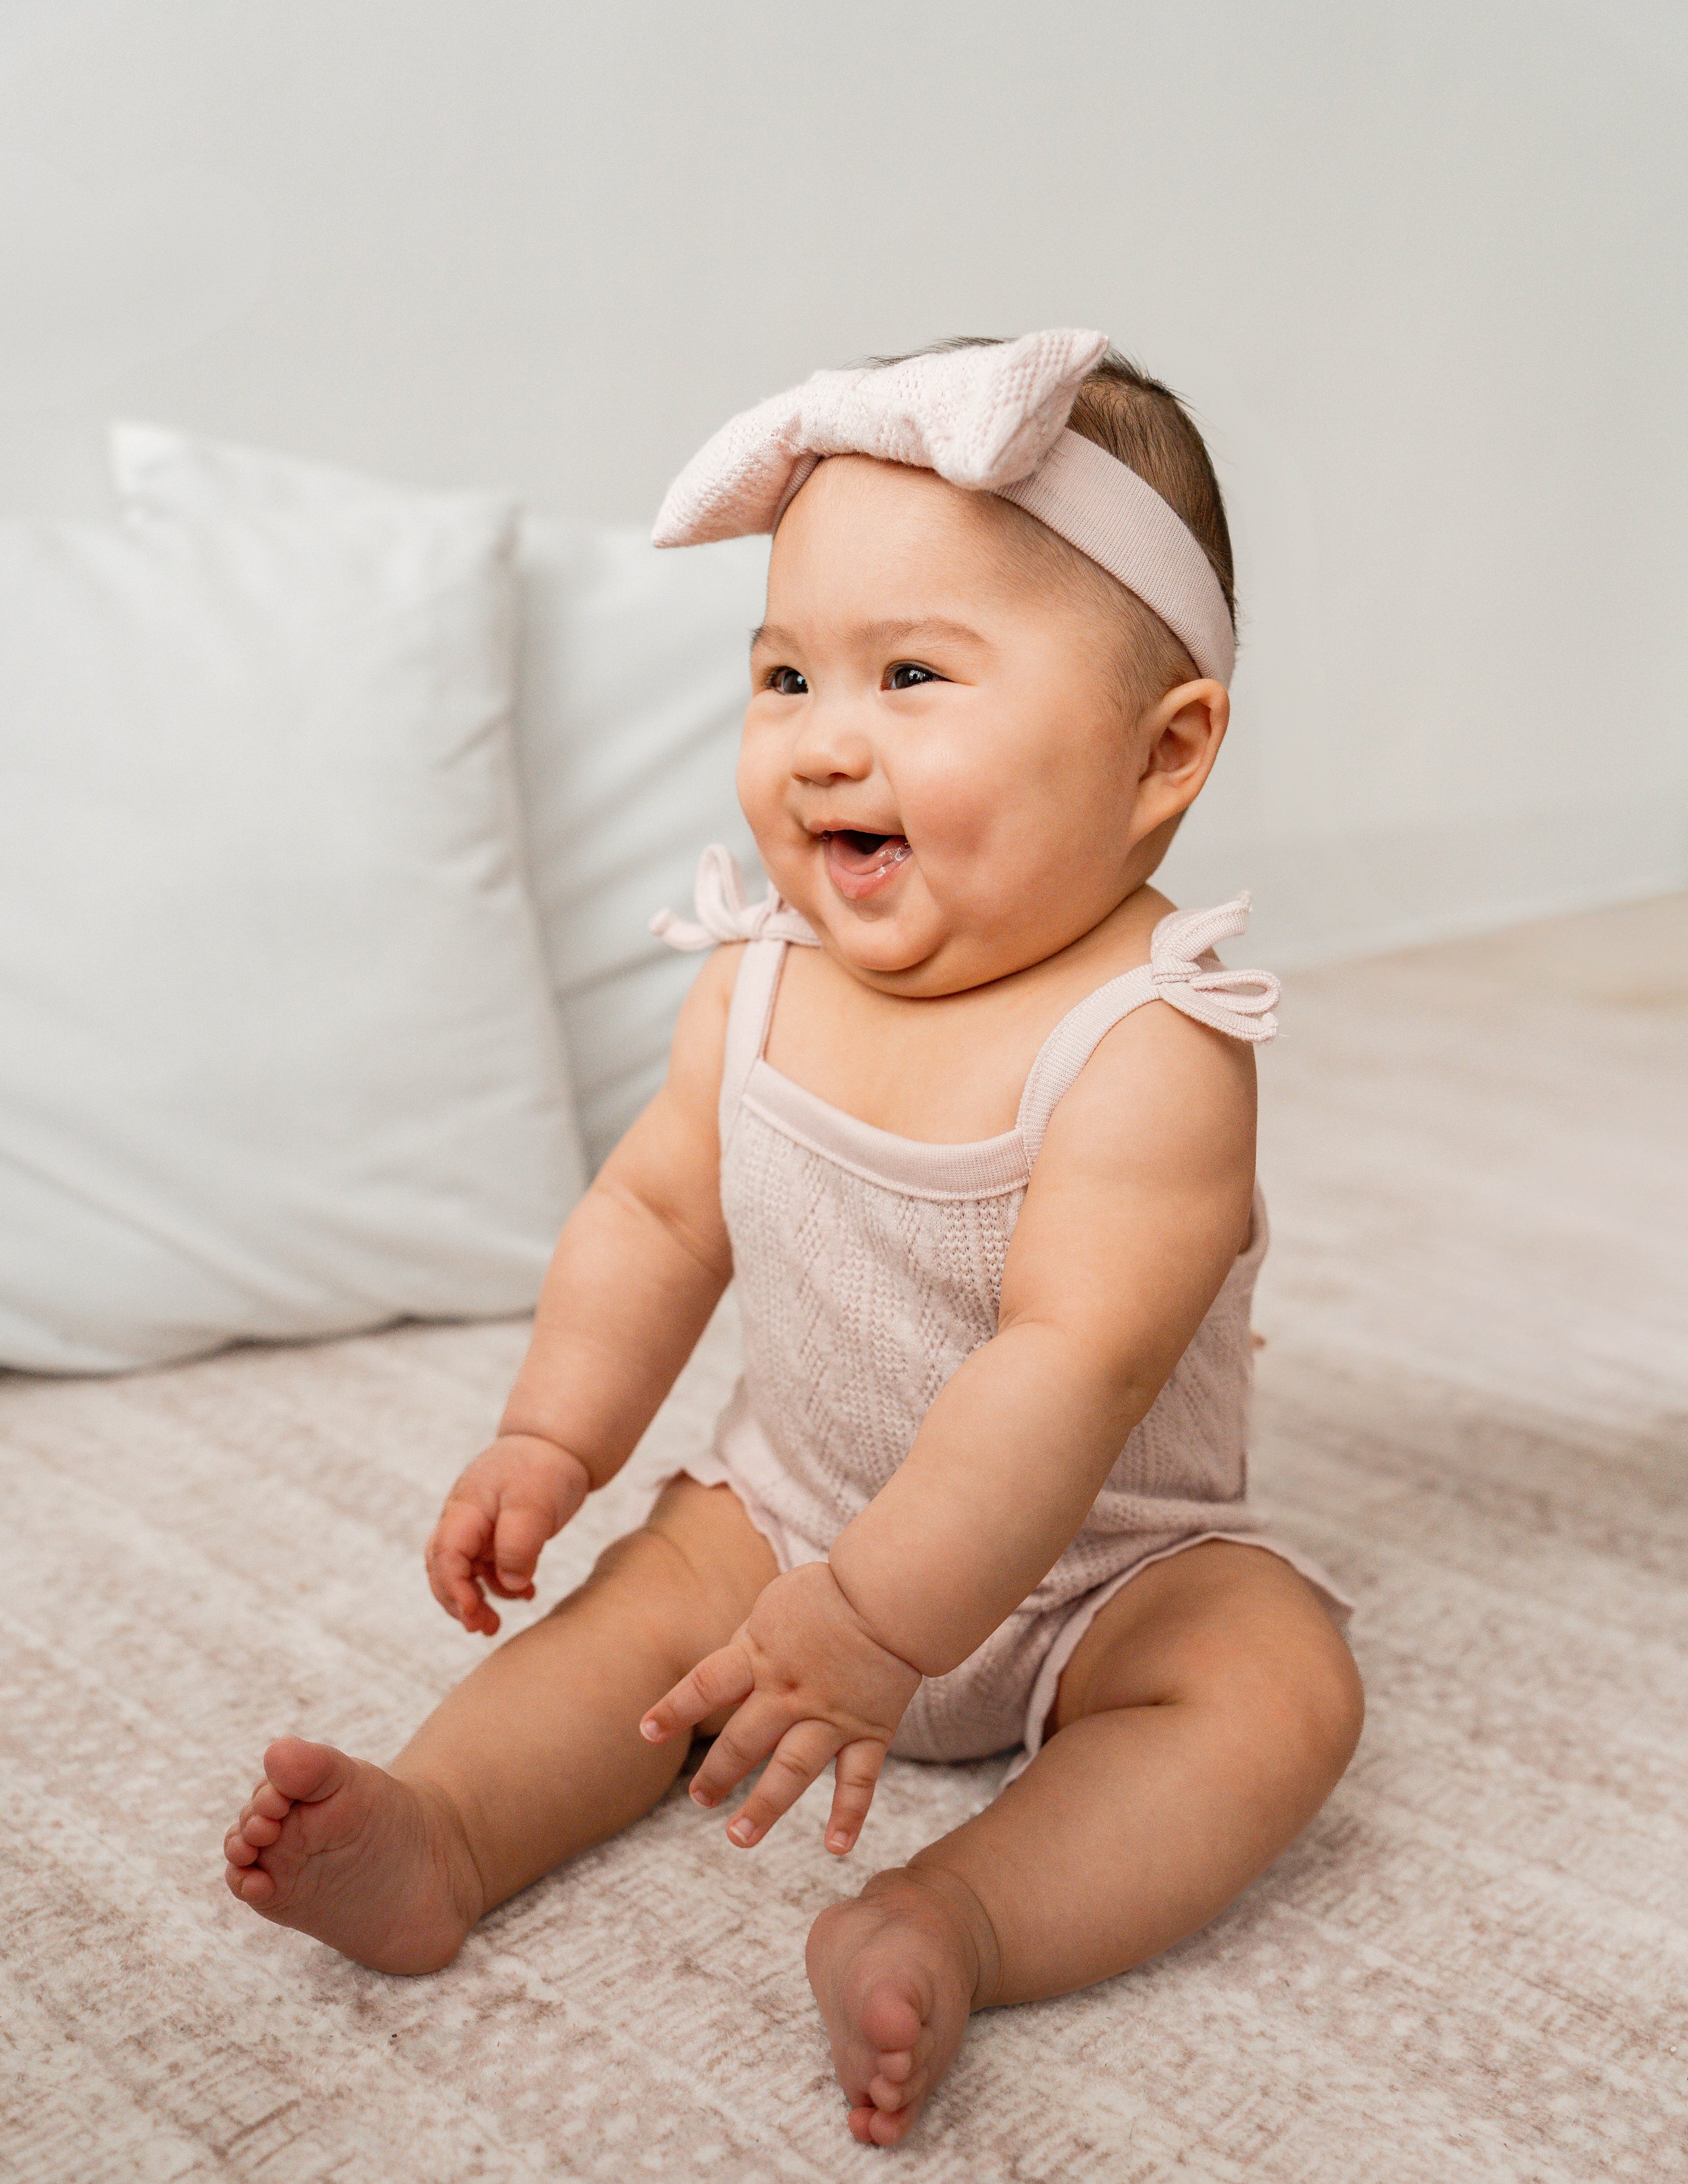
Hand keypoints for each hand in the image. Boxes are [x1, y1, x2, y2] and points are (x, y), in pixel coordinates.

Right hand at [425, 1433, 589, 1634]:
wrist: (556, 1444)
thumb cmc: (542, 1468)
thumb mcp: (534, 1504)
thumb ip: (519, 1544)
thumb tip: (510, 1584)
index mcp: (465, 1510)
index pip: (446, 1556)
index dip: (455, 1589)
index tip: (472, 1615)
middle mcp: (463, 1520)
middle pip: (443, 1569)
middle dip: (457, 1602)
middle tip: (483, 1628)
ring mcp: (477, 1528)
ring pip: (463, 1572)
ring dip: (477, 1600)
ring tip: (497, 1623)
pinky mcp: (495, 1534)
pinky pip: (488, 1567)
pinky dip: (502, 1585)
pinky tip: (525, 1594)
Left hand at [640, 1562, 921, 1854]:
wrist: (891, 1592)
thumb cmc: (829, 1593)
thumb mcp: (774, 1607)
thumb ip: (749, 1645)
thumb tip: (727, 1682)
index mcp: (760, 1655)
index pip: (705, 1686)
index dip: (674, 1710)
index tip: (647, 1733)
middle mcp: (789, 1693)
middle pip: (743, 1741)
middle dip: (717, 1774)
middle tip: (698, 1798)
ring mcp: (830, 1716)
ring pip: (792, 1770)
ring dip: (764, 1807)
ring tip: (738, 1838)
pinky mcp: (870, 1731)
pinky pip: (859, 1780)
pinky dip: (849, 1815)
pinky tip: (836, 1848)